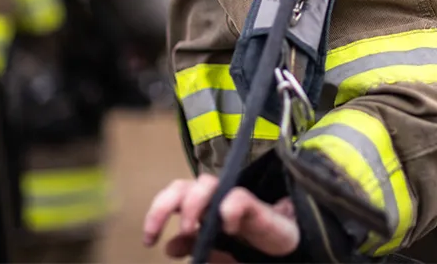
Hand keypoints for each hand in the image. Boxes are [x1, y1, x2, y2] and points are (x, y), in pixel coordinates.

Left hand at [143, 174, 299, 260]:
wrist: (286, 250)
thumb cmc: (251, 246)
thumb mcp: (217, 251)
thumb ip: (194, 246)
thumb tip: (169, 247)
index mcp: (203, 207)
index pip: (173, 198)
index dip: (156, 213)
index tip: (149, 240)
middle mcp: (216, 199)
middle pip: (182, 186)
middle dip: (165, 205)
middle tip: (158, 233)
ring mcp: (236, 200)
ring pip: (206, 184)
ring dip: (193, 205)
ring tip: (192, 230)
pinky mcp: (257, 207)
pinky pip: (239, 198)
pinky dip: (229, 209)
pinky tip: (229, 227)